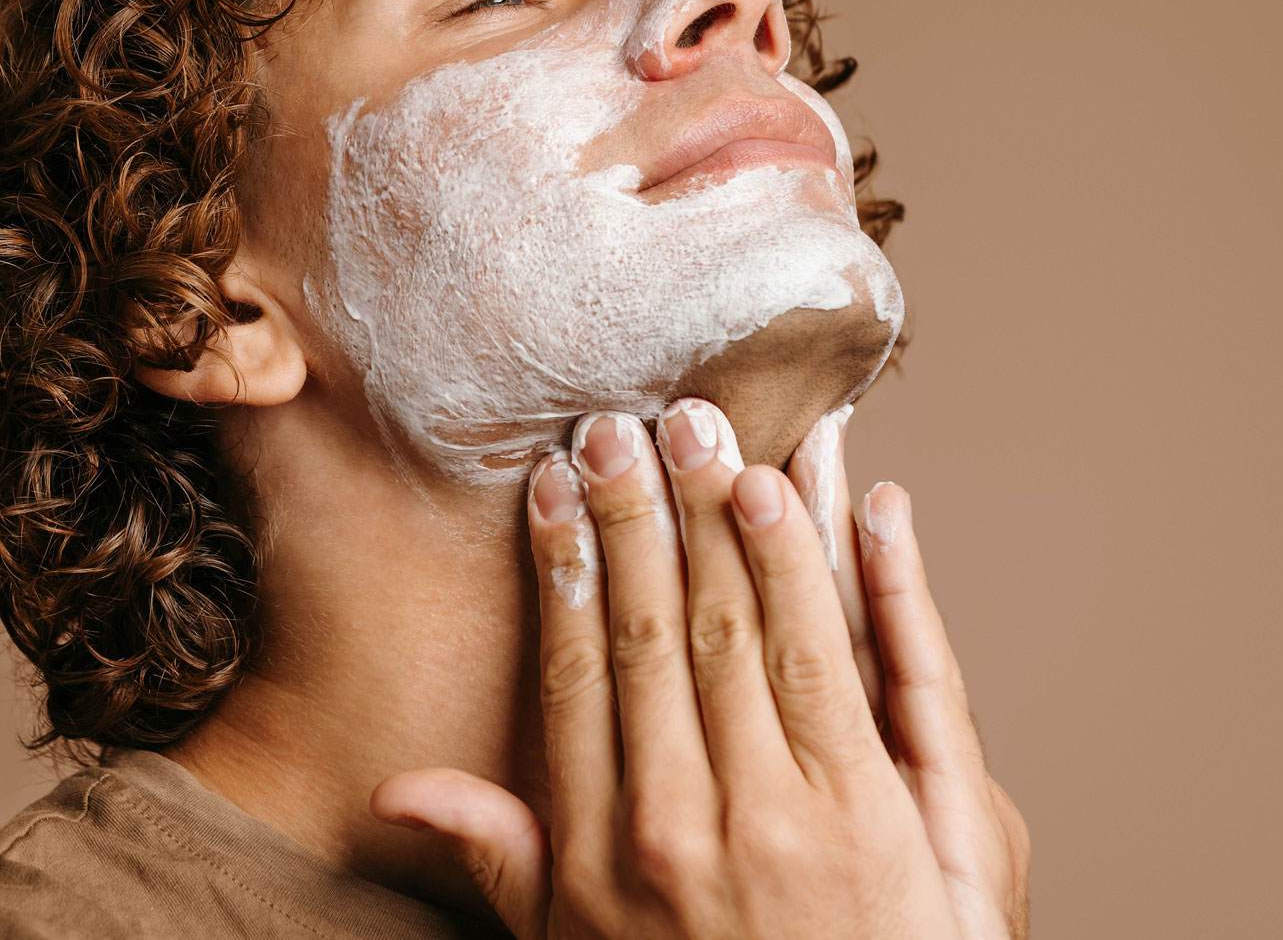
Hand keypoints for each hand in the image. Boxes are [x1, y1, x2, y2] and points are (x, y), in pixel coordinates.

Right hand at [371, 400, 1029, 937]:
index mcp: (604, 846)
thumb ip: (501, 858)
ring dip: (737, 523)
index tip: (556, 483)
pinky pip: (860, 671)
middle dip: (646, 515)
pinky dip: (851, 579)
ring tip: (717, 438)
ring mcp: (791, 818)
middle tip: (631, 422)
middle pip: (664, 632)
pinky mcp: (885, 819)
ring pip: (757, 633)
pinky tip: (844, 507)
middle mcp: (687, 821)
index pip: (579, 670)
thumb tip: (398, 789)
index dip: (567, 566)